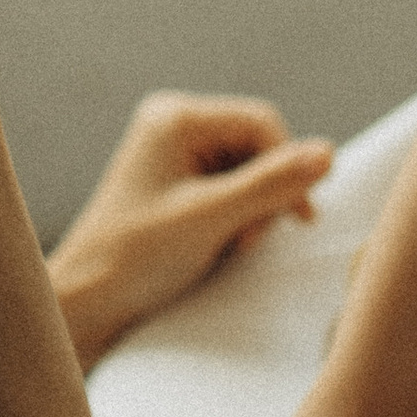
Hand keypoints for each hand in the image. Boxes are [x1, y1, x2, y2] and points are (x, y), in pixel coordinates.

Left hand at [49, 93, 335, 366]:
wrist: (89, 298)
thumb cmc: (135, 255)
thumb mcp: (211, 219)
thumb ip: (270, 185)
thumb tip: (328, 153)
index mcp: (175, 117)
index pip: (261, 122)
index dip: (288, 167)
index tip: (300, 217)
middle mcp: (175, 125)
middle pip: (258, 146)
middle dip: (264, 194)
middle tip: (246, 239)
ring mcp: (176, 153)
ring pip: (251, 171)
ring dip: (253, 210)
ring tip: (230, 244)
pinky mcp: (180, 182)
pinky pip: (234, 189)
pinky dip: (239, 218)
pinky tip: (221, 243)